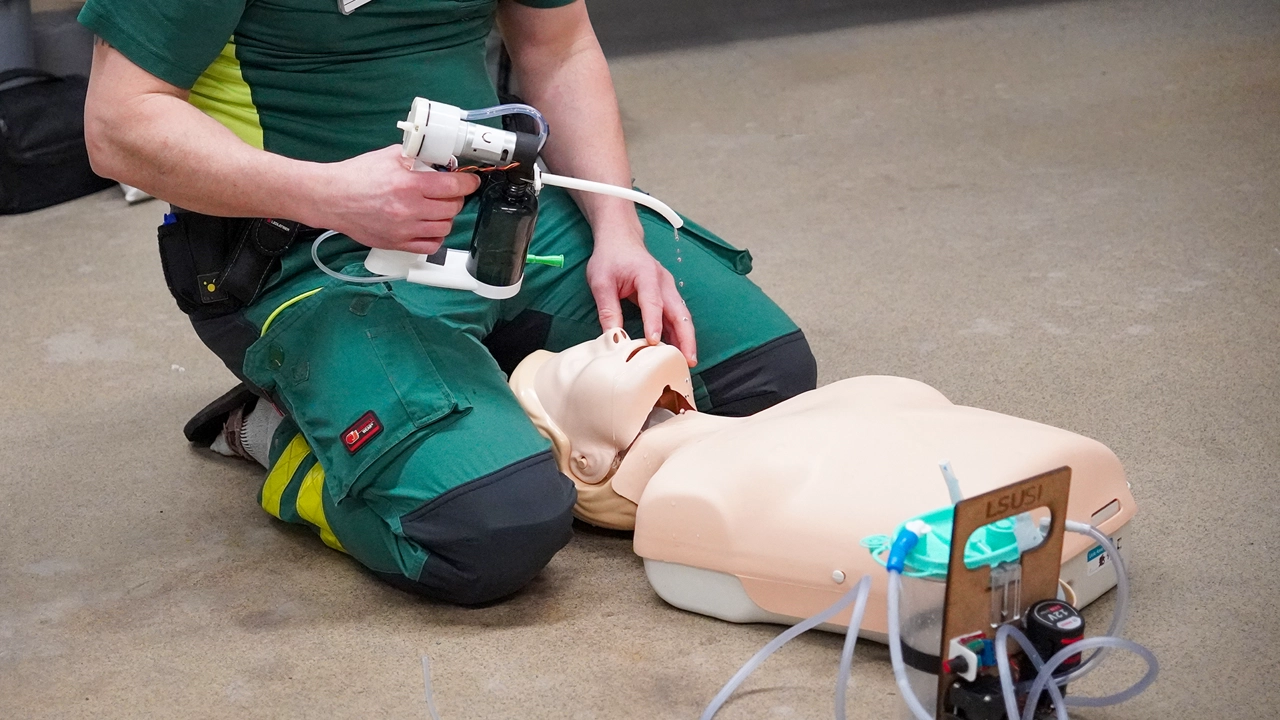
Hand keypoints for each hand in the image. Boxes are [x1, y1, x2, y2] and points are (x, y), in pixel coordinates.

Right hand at [309, 145, 479, 253]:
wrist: (331, 198)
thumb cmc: (357, 176)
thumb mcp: (389, 156)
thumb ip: (417, 157)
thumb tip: (441, 160)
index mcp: (408, 184)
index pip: (453, 185)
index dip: (467, 182)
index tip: (470, 181)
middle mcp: (409, 209)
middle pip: (453, 207)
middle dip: (456, 198)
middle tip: (449, 192)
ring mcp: (404, 229)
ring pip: (445, 227)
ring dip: (446, 217)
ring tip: (437, 208)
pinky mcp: (397, 243)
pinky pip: (430, 245)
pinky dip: (435, 236)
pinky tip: (428, 225)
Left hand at [586, 233, 697, 365]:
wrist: (620, 239)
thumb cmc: (610, 258)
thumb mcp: (600, 282)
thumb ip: (608, 309)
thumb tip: (612, 337)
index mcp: (647, 275)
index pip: (653, 302)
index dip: (653, 322)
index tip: (654, 341)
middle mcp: (664, 282)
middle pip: (680, 312)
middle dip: (686, 337)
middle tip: (688, 360)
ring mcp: (668, 289)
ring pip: (682, 316)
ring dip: (686, 338)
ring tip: (687, 361)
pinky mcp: (666, 296)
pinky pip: (676, 317)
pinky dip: (679, 333)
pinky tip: (677, 350)